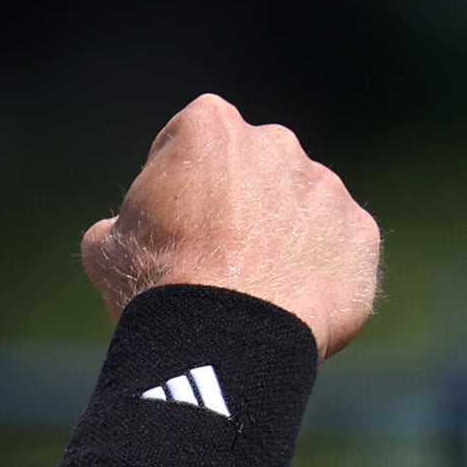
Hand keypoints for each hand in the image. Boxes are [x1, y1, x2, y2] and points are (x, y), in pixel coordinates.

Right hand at [80, 95, 383, 354]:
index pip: (193, 143)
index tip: (172, 227)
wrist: (224, 340)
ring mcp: (326, 186)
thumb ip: (127, 219)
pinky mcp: (361, 233)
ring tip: (255, 294)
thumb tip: (130, 230)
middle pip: (255, 168)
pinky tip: (289, 308)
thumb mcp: (106, 246)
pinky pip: (339, 248)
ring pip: (301, 207)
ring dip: (282, 238)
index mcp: (209, 126)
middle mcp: (275, 142)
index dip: (179, 187)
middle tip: (217, 262)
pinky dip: (320, 273)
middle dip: (240, 205)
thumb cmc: (157, 286)